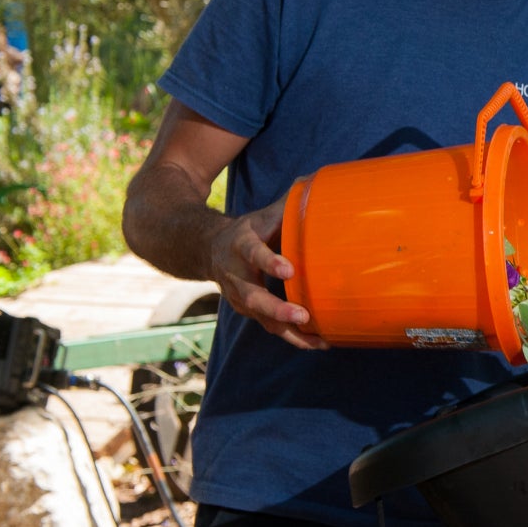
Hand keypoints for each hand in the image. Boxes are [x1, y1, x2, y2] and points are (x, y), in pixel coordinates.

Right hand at [208, 196, 327, 349]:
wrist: (209, 249)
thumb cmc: (251, 230)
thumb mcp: (263, 215)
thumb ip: (290, 203)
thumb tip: (318, 183)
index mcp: (240, 244)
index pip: (252, 252)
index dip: (268, 261)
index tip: (289, 268)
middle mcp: (235, 274)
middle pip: (252, 297)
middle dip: (277, 308)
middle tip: (302, 315)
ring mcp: (240, 297)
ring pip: (261, 318)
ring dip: (288, 330)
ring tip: (317, 340)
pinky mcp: (250, 311)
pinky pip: (270, 328)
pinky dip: (294, 338)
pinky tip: (319, 343)